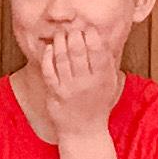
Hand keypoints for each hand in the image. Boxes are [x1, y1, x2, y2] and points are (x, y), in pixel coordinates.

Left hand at [35, 19, 130, 142]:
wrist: (84, 131)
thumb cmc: (98, 104)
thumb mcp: (109, 83)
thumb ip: (107, 63)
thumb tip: (102, 39)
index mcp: (102, 78)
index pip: (98, 51)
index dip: (91, 35)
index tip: (87, 27)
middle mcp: (86, 82)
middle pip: (79, 52)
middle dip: (74, 35)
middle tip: (72, 28)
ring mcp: (69, 88)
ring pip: (63, 59)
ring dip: (60, 42)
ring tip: (60, 33)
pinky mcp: (55, 93)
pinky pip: (49, 71)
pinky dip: (48, 57)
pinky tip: (50, 48)